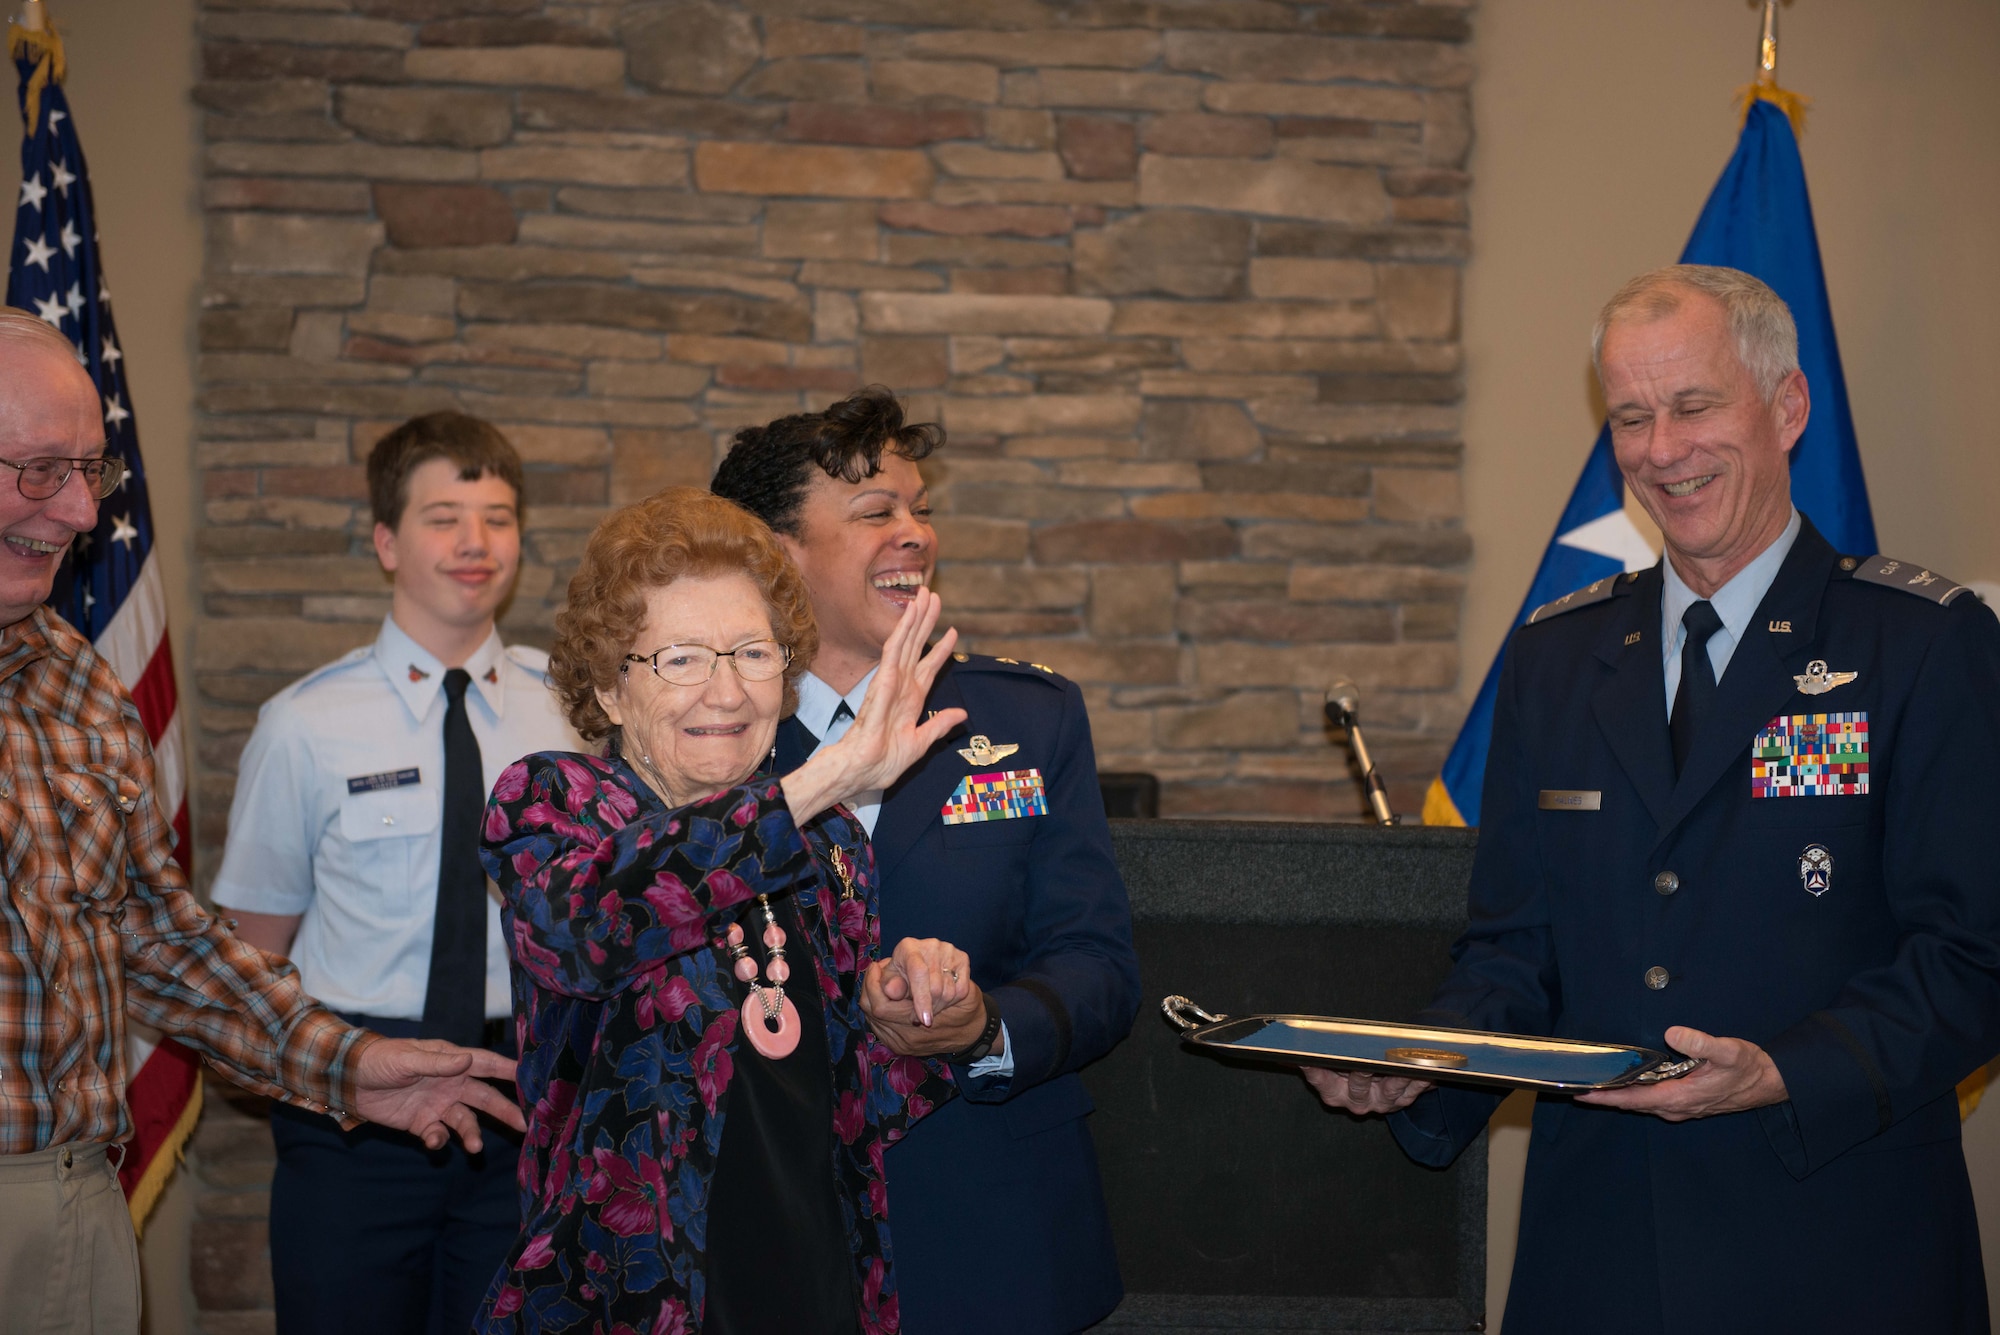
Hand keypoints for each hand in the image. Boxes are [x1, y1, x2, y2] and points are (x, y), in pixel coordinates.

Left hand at [351, 1037, 524, 1152]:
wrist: (348, 1080)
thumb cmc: (379, 1059)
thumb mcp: (407, 1059)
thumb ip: (437, 1063)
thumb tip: (467, 1061)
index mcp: (450, 1061)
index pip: (486, 1064)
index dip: (509, 1070)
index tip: (532, 1077)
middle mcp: (449, 1083)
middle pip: (484, 1098)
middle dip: (504, 1110)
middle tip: (524, 1123)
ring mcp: (436, 1104)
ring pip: (465, 1120)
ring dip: (472, 1132)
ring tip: (475, 1146)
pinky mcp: (421, 1122)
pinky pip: (438, 1134)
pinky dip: (439, 1140)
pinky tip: (434, 1140)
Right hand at [781, 588, 967, 821]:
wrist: (861, 771)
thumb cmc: (882, 763)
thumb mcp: (920, 744)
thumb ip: (939, 726)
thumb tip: (960, 714)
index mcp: (910, 700)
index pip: (928, 668)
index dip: (941, 650)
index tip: (953, 632)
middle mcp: (901, 686)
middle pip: (917, 646)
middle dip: (927, 621)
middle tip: (935, 595)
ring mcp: (891, 681)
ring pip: (905, 642)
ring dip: (915, 618)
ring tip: (925, 595)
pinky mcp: (882, 682)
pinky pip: (893, 652)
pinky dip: (902, 632)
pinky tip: (909, 616)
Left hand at [861, 936, 985, 1056]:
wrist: (921, 971)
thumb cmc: (901, 978)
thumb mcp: (890, 983)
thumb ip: (889, 988)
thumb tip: (892, 990)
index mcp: (908, 947)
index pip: (918, 973)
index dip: (921, 998)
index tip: (923, 1019)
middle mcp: (930, 944)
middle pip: (935, 987)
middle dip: (927, 1008)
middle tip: (919, 1017)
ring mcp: (949, 950)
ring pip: (948, 991)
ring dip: (938, 1007)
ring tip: (928, 1006)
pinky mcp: (962, 958)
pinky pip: (961, 990)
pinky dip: (951, 1002)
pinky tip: (940, 999)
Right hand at [1302, 1066, 1431, 1114]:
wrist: (1377, 1089)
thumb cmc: (1350, 1069)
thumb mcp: (1333, 1065)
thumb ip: (1318, 1055)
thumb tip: (1291, 1043)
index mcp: (1332, 1091)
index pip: (1319, 1077)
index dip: (1314, 1067)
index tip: (1308, 1056)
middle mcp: (1355, 1101)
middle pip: (1358, 1085)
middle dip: (1362, 1072)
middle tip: (1365, 1061)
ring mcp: (1380, 1103)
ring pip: (1390, 1089)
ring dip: (1399, 1075)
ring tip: (1404, 1062)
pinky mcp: (1401, 1102)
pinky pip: (1412, 1091)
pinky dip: (1419, 1079)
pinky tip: (1426, 1069)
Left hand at [1575, 1026, 1785, 1120]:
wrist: (1769, 1083)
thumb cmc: (1748, 1067)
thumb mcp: (1728, 1050)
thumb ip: (1700, 1042)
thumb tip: (1671, 1034)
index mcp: (1681, 1097)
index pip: (1634, 1099)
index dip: (1607, 1096)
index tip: (1582, 1093)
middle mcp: (1677, 1107)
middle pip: (1632, 1103)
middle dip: (1605, 1096)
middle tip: (1577, 1085)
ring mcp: (1681, 1108)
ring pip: (1641, 1103)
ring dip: (1618, 1095)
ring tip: (1593, 1083)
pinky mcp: (1685, 1104)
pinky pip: (1652, 1101)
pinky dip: (1634, 1094)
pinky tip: (1625, 1082)